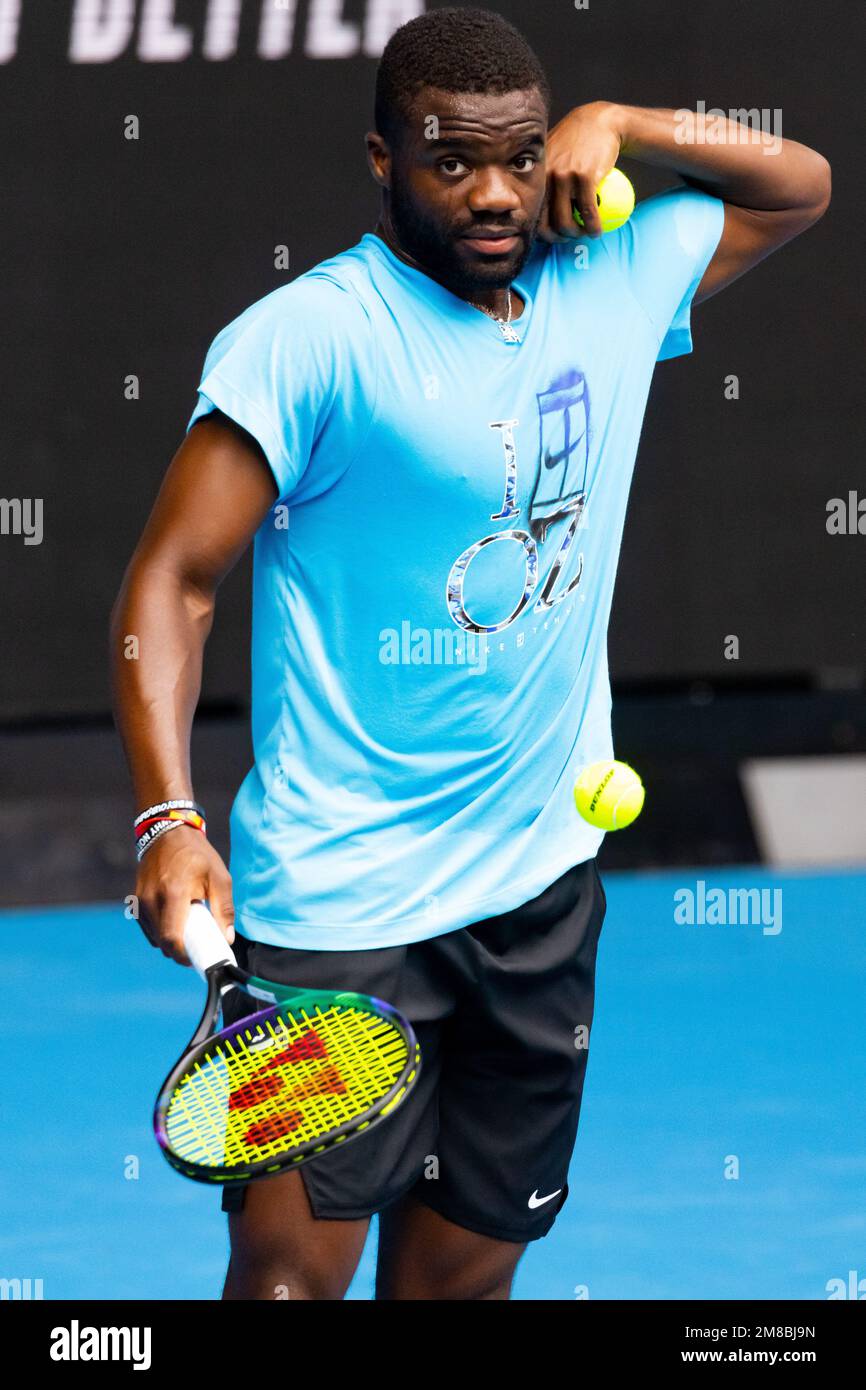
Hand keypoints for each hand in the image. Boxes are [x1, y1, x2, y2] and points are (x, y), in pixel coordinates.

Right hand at [134, 825, 234, 964]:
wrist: (168, 833)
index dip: (182, 956)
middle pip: (162, 942)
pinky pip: (148, 927)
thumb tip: (226, 939)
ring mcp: (140, 900)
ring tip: (188, 929)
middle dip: (179, 950)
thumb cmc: (197, 855)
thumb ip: (224, 909)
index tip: (196, 959)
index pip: (171, 937)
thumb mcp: (219, 878)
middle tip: (197, 947)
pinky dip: (161, 931)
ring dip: (170, 940)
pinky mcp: (135, 900)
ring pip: (153, 937)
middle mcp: (152, 899)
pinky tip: (176, 921)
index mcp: (173, 892)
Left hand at [539, 101, 624, 241]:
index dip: (544, 232)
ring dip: (577, 235)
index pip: (534, 214)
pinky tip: (598, 230)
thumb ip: (545, 176)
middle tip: (573, 236)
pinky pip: (588, 212)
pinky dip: (594, 227)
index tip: (558, 234)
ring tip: (586, 233)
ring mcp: (565, 176)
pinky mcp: (585, 176)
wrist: (601, 121)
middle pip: (547, 224)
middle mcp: (547, 176)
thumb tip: (541, 206)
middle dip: (560, 238)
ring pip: (566, 222)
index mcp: (538, 174)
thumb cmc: (577, 141)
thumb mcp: (554, 154)